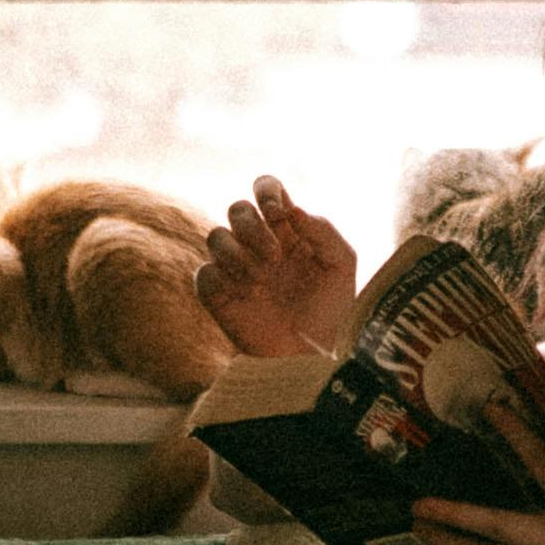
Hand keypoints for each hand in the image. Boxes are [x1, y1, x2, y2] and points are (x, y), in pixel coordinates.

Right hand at [198, 176, 360, 359]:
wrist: (310, 355)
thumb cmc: (329, 310)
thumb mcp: (340, 265)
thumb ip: (322, 230)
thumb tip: (292, 210)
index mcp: (286, 229)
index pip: (266, 189)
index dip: (266, 190)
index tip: (278, 212)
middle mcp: (257, 243)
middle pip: (238, 209)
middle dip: (253, 228)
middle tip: (275, 257)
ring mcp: (234, 268)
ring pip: (216, 236)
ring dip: (240, 255)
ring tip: (263, 280)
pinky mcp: (216, 294)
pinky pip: (205, 273)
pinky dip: (224, 279)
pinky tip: (249, 296)